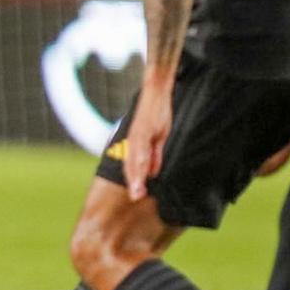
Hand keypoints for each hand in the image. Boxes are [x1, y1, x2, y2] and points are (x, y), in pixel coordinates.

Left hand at [122, 75, 174, 200]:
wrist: (156, 91)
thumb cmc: (157, 113)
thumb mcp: (158, 137)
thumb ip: (154, 155)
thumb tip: (152, 172)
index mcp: (136, 144)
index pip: (132, 165)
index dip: (134, 180)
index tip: (136, 195)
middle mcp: (133, 140)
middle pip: (131, 164)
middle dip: (133, 182)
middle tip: (136, 197)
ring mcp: (137, 134)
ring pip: (135, 158)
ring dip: (136, 175)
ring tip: (138, 189)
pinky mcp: (143, 127)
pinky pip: (142, 145)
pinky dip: (142, 158)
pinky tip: (143, 168)